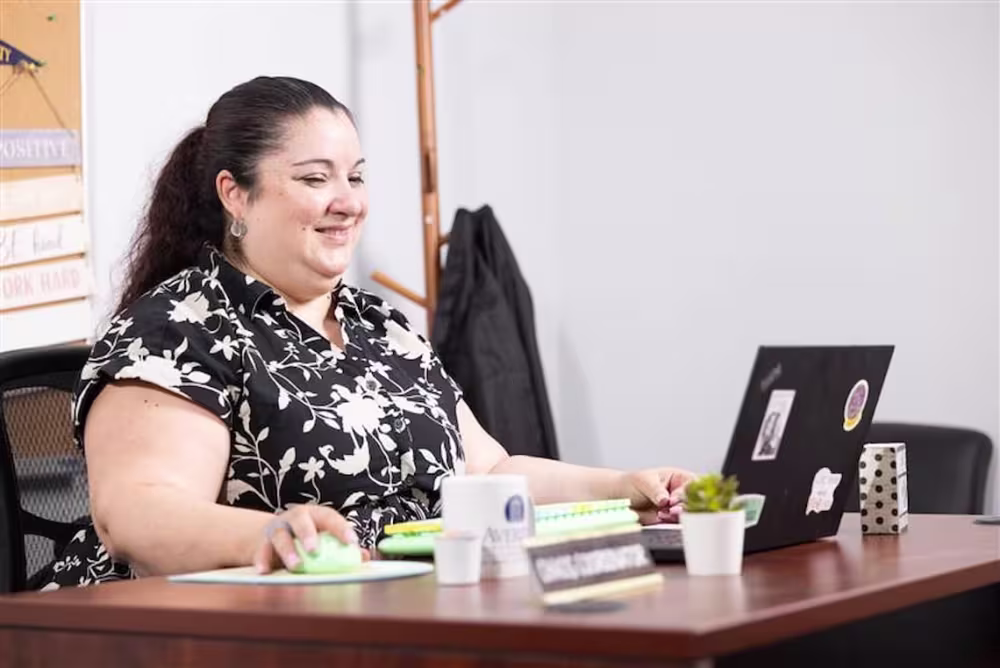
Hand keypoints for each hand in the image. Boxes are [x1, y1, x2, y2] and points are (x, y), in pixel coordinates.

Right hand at [253, 504, 369, 573]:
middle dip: (308, 534)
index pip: (330, 518)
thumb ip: (342, 547)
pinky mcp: (261, 542)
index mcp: (316, 515)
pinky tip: (264, 570)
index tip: (351, 542)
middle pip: (301, 521)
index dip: (341, 529)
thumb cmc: (305, 536)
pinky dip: (262, 560)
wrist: (270, 535)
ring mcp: (277, 529)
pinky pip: (261, 551)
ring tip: (295, 566)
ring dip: (288, 551)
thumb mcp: (323, 538)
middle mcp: (295, 518)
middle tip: (314, 550)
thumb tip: (365, 557)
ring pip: (280, 536)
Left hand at [617, 467, 696, 524]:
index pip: (693, 483)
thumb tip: (665, 499)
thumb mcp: (644, 481)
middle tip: (670, 508)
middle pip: (694, 501)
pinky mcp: (670, 520)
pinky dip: (670, 522)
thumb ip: (656, 490)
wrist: (618, 498)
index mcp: (678, 478)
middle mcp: (680, 493)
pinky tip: (659, 517)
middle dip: (683, 506)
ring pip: (688, 514)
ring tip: (661, 513)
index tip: (673, 498)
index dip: (687, 491)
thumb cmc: (631, 483)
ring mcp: (676, 507)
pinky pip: (677, 523)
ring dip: (677, 515)